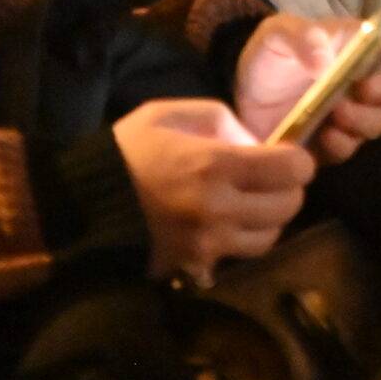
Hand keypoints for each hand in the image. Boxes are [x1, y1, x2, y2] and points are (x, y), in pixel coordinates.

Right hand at [111, 97, 315, 283]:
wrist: (82, 203)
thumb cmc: (127, 151)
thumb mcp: (169, 114)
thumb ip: (219, 118)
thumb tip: (254, 141)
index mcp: (215, 165)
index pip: (293, 169)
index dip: (298, 161)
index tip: (286, 155)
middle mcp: (219, 208)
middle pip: (289, 205)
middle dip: (288, 189)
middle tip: (271, 178)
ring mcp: (208, 242)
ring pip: (270, 236)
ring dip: (269, 218)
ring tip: (252, 202)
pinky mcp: (195, 264)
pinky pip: (240, 256)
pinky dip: (243, 240)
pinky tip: (229, 224)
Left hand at [234, 13, 380, 164]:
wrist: (235, 86)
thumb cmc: (270, 51)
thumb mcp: (279, 33)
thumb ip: (302, 36)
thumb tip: (324, 57)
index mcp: (362, 47)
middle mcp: (367, 82)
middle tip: (363, 88)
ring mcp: (351, 115)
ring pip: (378, 122)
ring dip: (363, 119)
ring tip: (337, 113)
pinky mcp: (329, 144)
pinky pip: (348, 149)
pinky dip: (340, 143)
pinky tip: (323, 137)